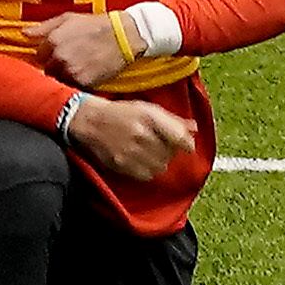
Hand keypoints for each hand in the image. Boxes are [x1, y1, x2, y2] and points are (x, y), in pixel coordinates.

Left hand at [36, 12, 130, 88]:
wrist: (124, 36)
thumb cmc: (96, 24)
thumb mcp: (68, 19)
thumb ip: (44, 27)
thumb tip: (24, 33)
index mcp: (53, 40)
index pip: (38, 55)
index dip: (48, 55)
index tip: (57, 54)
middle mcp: (58, 57)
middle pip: (46, 69)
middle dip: (54, 67)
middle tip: (69, 61)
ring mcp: (70, 71)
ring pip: (57, 80)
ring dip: (64, 76)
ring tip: (78, 68)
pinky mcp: (83, 82)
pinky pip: (72, 87)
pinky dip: (76, 83)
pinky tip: (85, 74)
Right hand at [64, 95, 193, 185]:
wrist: (90, 121)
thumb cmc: (121, 113)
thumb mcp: (147, 109)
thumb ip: (172, 120)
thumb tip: (194, 128)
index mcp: (149, 116)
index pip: (179, 137)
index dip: (187, 144)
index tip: (186, 146)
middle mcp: (141, 134)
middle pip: (170, 153)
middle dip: (169, 151)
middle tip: (161, 145)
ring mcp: (130, 151)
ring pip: (160, 166)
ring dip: (159, 161)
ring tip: (150, 153)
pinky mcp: (122, 165)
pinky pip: (146, 175)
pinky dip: (148, 170)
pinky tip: (141, 161)